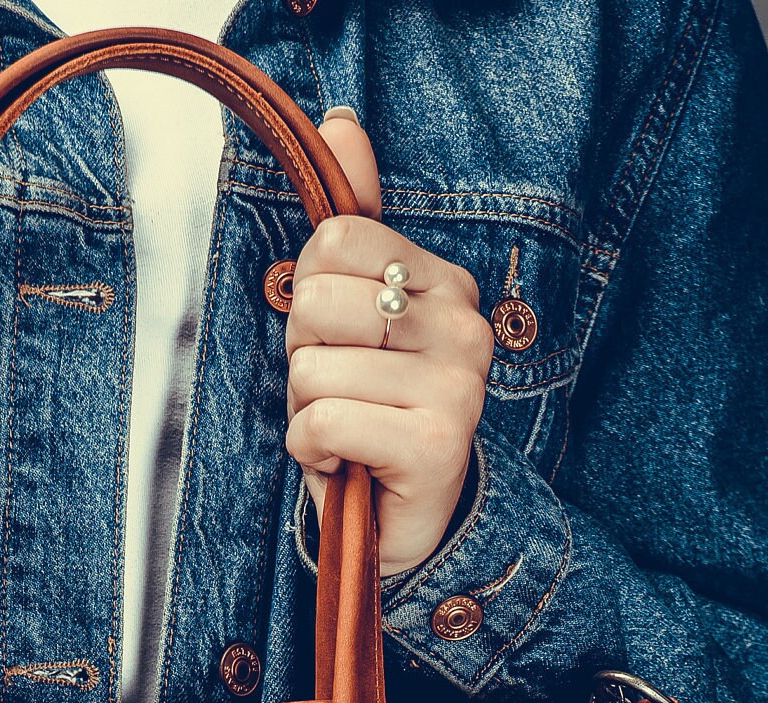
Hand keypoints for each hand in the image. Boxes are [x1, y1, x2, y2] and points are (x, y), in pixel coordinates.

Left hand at [285, 109, 493, 577]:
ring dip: (306, 411)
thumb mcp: (361, 312)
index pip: (335, 240)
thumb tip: (341, 123)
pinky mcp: (437, 446)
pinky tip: (347, 462)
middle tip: (342, 389)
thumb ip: (353, 224)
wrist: (411, 514)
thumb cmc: (377, 408)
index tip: (341, 337)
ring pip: (311, 372)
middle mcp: (464, 327)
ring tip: (349, 429)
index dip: (310, 292)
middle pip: (315, 304)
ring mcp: (457, 388)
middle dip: (303, 356)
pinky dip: (312, 451)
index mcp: (447, 283)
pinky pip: (323, 424)